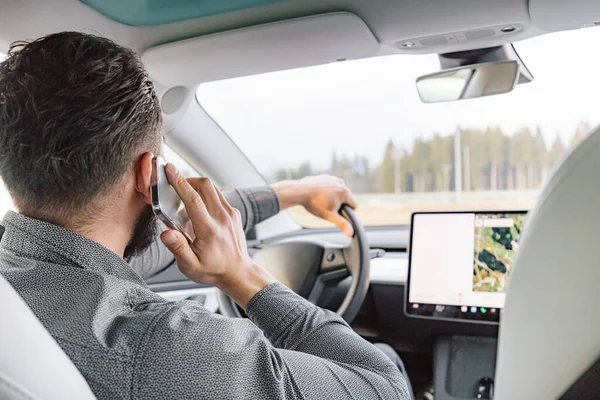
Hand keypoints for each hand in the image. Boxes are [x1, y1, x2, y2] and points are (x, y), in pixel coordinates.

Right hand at [160, 164, 275, 307]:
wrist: (238, 273)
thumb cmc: (213, 270)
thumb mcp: (190, 266)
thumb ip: (177, 248)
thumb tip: (166, 233)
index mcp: (209, 230)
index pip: (193, 199)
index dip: (179, 181)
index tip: (169, 169)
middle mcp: (222, 218)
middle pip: (205, 185)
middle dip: (187, 180)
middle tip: (174, 187)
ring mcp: (230, 214)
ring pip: (212, 188)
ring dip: (196, 187)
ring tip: (184, 203)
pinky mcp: (233, 213)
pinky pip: (218, 196)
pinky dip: (205, 196)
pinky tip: (197, 213)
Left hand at [272, 175, 357, 236]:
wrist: (300, 191)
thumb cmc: (314, 203)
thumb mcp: (329, 216)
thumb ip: (342, 224)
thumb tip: (351, 232)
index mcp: (344, 191)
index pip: (354, 205)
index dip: (348, 212)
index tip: (338, 214)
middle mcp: (340, 182)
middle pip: (346, 198)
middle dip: (339, 204)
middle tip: (328, 208)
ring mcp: (332, 178)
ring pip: (338, 192)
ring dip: (333, 197)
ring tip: (322, 202)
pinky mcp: (325, 177)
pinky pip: (330, 186)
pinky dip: (327, 191)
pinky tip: (318, 196)